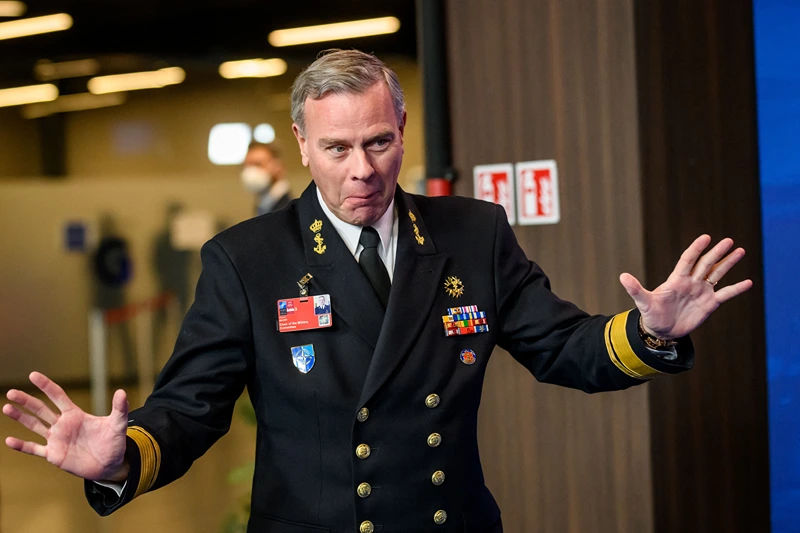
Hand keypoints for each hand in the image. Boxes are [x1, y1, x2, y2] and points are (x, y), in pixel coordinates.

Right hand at [3, 372, 129, 481]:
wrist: (110, 464)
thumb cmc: (113, 442)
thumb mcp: (118, 424)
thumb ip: (119, 408)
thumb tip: (122, 392)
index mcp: (75, 414)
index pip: (58, 396)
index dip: (46, 385)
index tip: (33, 375)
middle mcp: (63, 425)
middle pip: (41, 409)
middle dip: (26, 400)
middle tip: (11, 392)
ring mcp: (56, 439)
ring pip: (34, 426)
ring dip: (21, 418)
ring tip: (6, 407)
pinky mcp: (54, 455)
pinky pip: (35, 449)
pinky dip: (22, 446)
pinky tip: (9, 440)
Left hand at [619, 235, 752, 339]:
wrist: (661, 330)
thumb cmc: (652, 315)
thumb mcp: (643, 302)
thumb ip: (635, 289)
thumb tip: (622, 276)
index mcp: (676, 279)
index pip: (688, 260)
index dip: (696, 248)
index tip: (706, 237)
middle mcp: (691, 282)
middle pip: (706, 264)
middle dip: (717, 253)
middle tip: (729, 241)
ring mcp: (701, 292)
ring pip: (717, 274)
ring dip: (728, 264)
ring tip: (740, 251)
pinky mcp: (709, 304)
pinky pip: (725, 294)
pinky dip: (736, 289)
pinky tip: (748, 282)